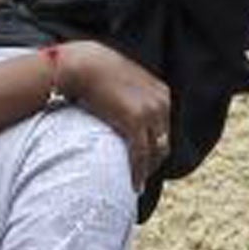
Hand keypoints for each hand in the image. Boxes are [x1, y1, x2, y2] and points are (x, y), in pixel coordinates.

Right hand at [59, 40, 171, 186]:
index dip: (156, 147)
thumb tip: (124, 112)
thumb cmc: (95, 71)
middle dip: (155, 160)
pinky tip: (134, 184)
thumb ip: (132, 97)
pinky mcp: (136, 122)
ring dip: (148, 169)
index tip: (147, 160)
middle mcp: (161, 102)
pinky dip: (139, 172)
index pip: (165, 127)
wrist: (83, 64)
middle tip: (142, 175)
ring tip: (137, 181)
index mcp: (161, 93)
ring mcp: (151, 112)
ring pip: (156, 151)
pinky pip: (141, 154)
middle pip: (164, 141)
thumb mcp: (124, 82)